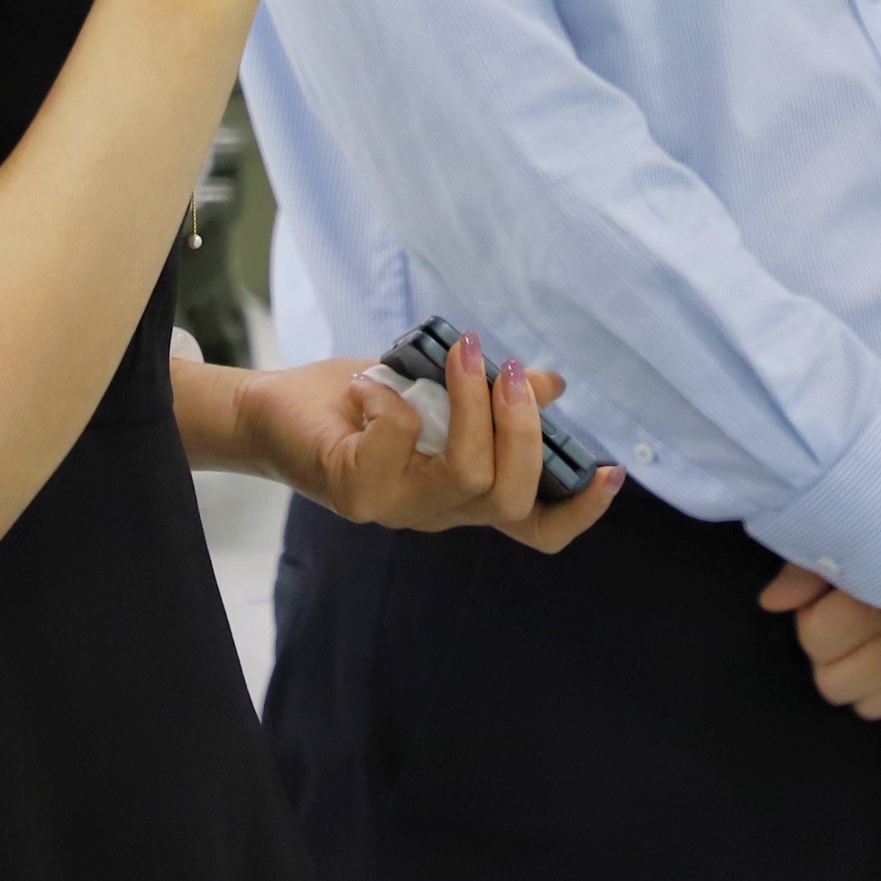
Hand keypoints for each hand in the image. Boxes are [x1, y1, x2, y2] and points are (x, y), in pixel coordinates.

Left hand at [228, 330, 621, 553]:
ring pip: (467, 474)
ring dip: (470, 402)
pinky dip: (393, 399)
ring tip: (458, 353)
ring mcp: (396, 509)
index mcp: (464, 494)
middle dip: (523, 427)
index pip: (535, 528)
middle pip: (512, 497)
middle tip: (507, 368)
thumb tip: (551, 385)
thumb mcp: (433, 390)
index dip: (579, 511)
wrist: (272, 410)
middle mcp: (436, 513)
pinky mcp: (355, 492)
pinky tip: (370, 384)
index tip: (609, 470)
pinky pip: (399, 442)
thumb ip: (489, 395)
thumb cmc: (357, 402)